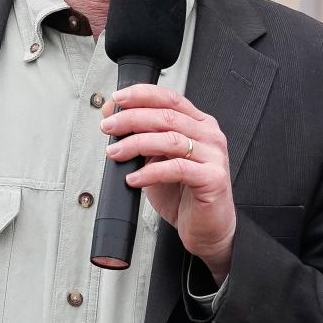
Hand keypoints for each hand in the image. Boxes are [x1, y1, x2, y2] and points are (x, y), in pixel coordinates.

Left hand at [101, 84, 235, 282]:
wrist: (206, 228)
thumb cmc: (183, 193)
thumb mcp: (155, 159)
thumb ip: (140, 135)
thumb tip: (111, 112)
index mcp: (198, 123)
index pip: (170, 98)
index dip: (142, 95)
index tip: (117, 99)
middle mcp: (209, 135)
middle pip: (167, 117)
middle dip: (132, 119)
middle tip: (108, 127)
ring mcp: (214, 156)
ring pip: (170, 140)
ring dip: (136, 144)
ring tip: (114, 153)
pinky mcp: (213, 178)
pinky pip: (177, 169)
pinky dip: (150, 172)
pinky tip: (133, 179)